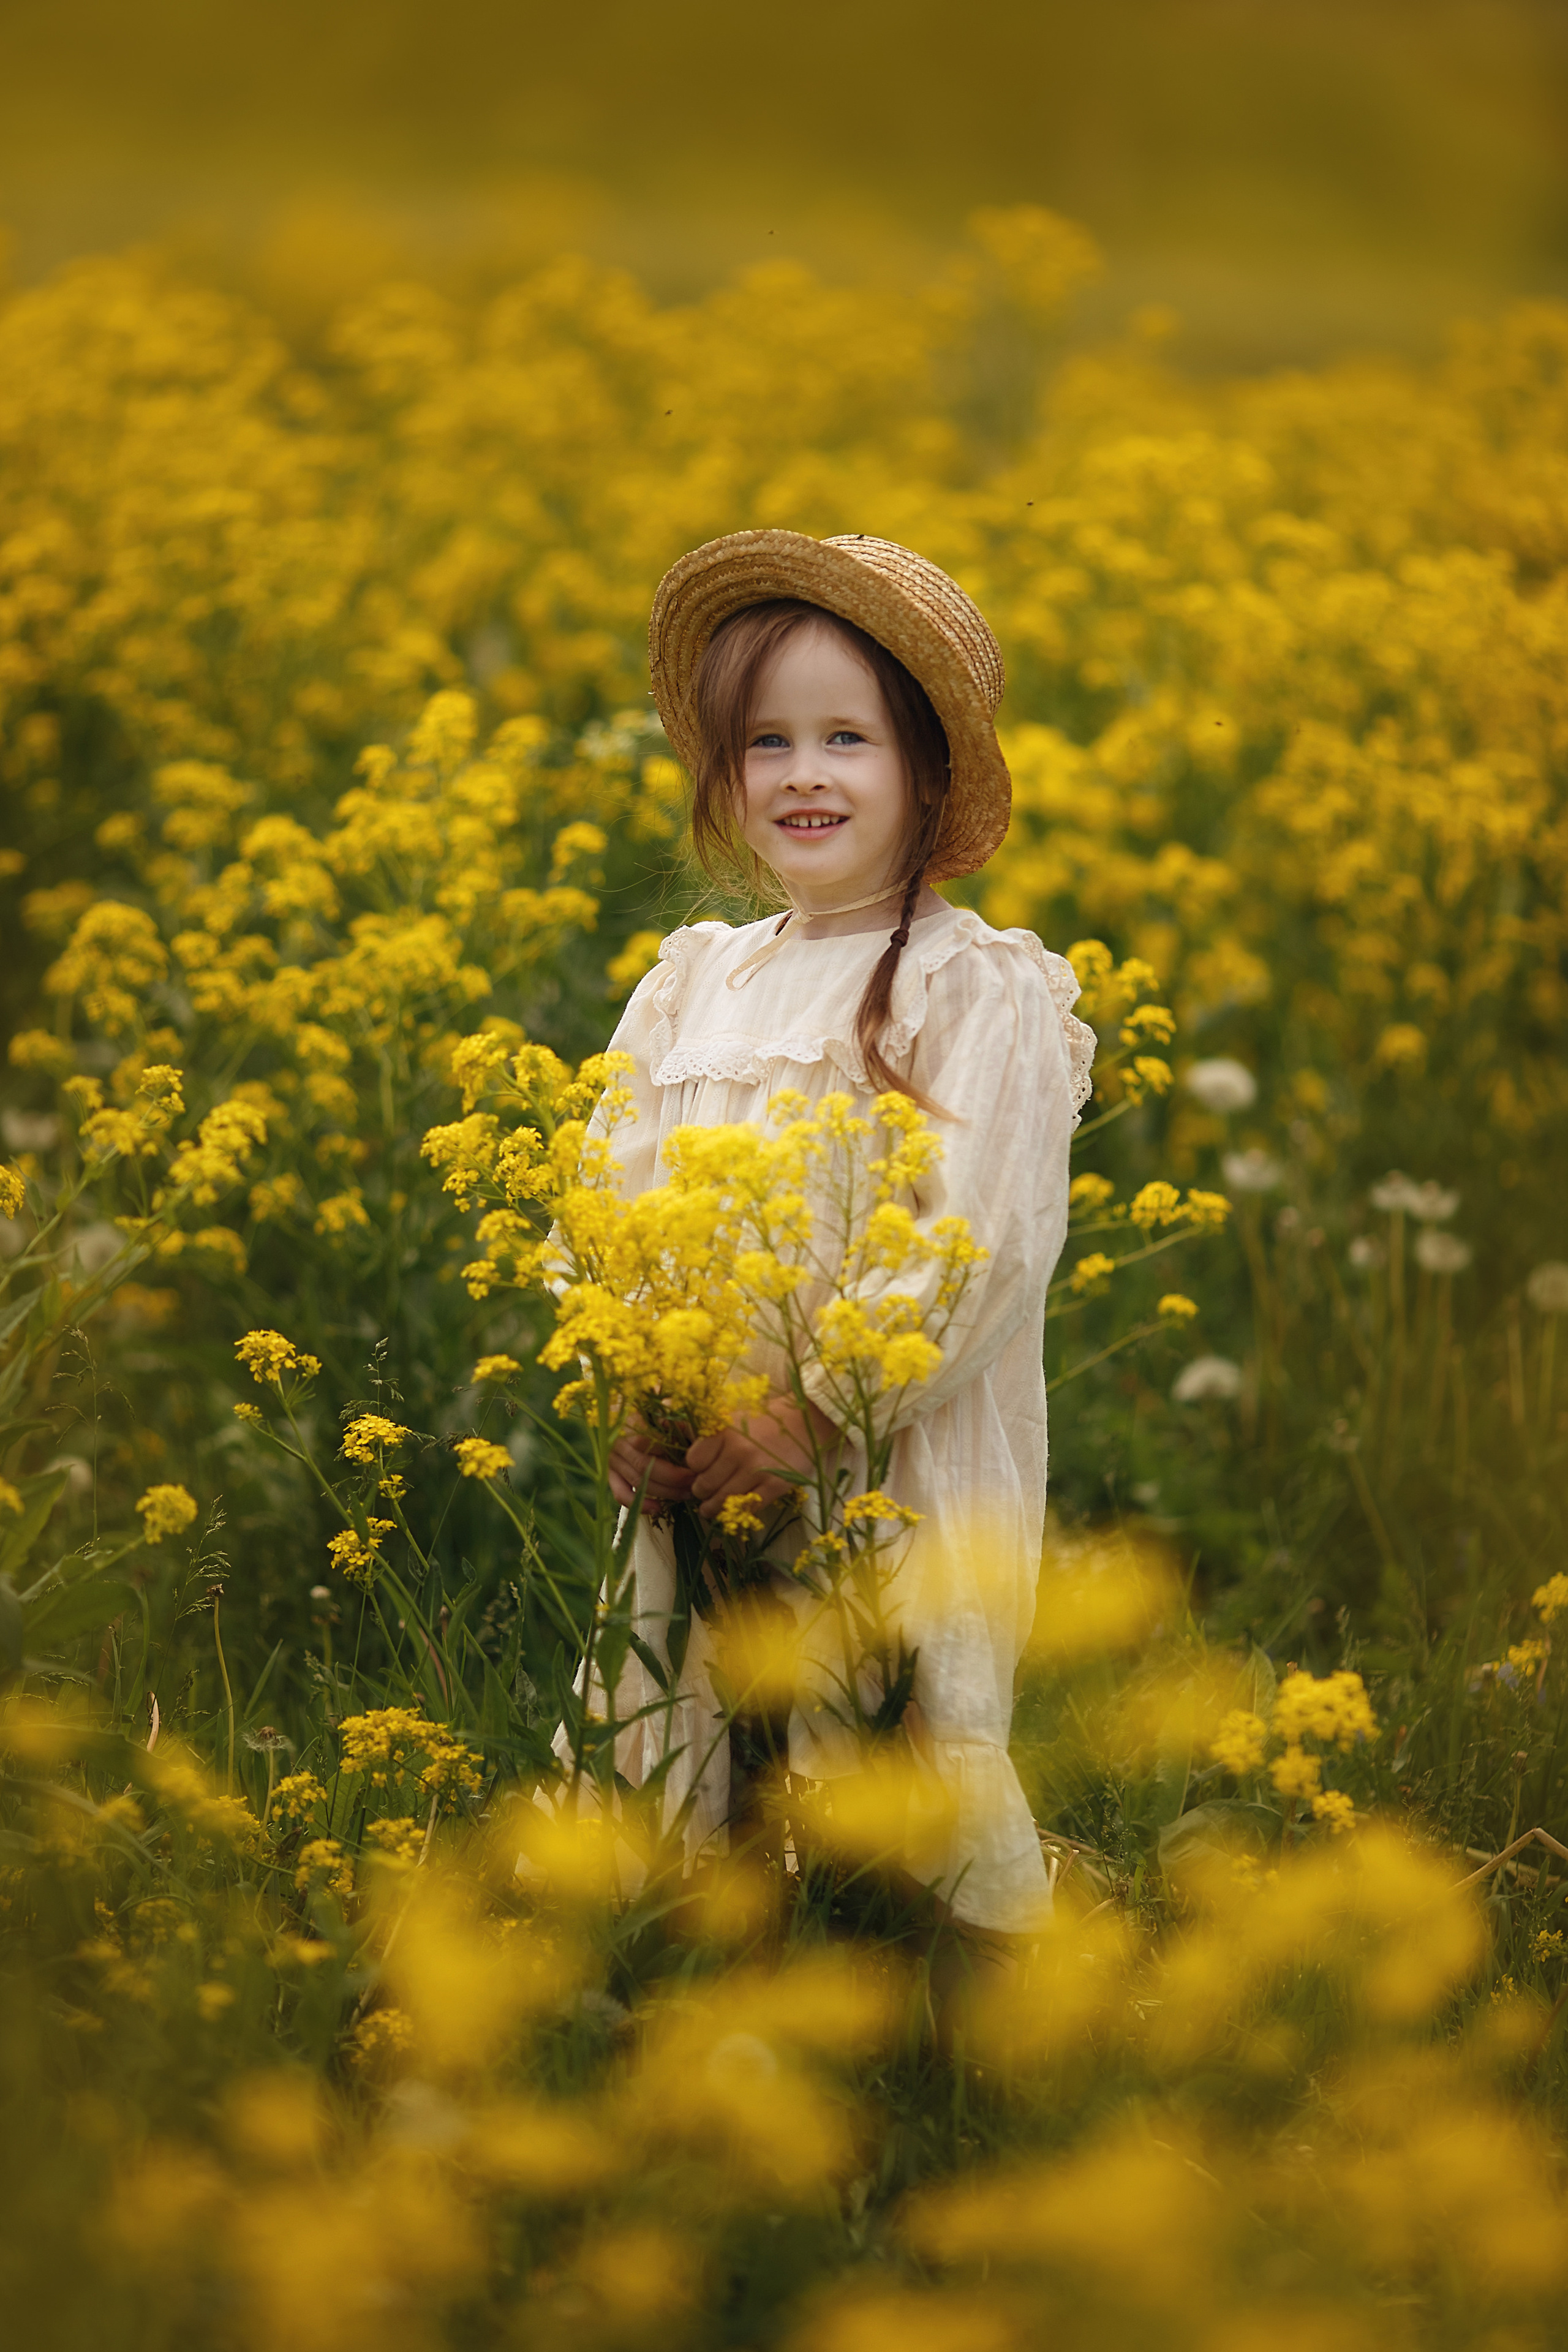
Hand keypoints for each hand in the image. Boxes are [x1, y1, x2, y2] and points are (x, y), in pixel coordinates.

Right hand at [607, 1415, 697, 1512]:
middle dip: (673, 1477)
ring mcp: (612, 1461)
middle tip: (694, 1482)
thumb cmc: (651, 1418)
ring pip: (637, 1482)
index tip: (694, 1461)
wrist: (622, 1422)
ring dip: (664, 1492)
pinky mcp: (610, 1476)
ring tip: (685, 1495)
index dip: (670, 1453)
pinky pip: (622, 1495)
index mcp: (630, 1424)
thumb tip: (683, 1428)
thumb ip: (672, 1419)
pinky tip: (657, 1509)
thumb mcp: (661, 1413)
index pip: (648, 1441)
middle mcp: (618, 1443)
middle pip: (645, 1466)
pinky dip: (639, 1504)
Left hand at [685, 1395, 837, 1522]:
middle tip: (705, 1488)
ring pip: (720, 1502)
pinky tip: (733, 1509)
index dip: (694, 1467)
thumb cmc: (761, 1418)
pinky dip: (735, 1514)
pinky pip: (745, 1510)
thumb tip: (664, 1425)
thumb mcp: (728, 1414)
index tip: (699, 1467)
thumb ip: (698, 1425)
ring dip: (713, 1507)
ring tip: (712, 1505)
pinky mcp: (774, 1487)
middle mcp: (738, 1449)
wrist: (805, 1421)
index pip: (692, 1460)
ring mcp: (757, 1470)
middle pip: (703, 1485)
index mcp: (723, 1429)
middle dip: (701, 1490)